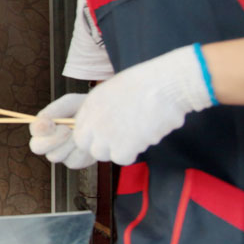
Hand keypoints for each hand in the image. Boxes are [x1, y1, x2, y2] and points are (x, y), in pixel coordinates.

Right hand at [29, 94, 94, 168]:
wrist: (106, 118)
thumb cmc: (85, 108)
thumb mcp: (70, 103)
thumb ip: (54, 110)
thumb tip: (42, 122)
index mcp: (44, 125)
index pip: (33, 130)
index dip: (40, 129)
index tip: (52, 123)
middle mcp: (47, 141)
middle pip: (36, 147)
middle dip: (52, 139)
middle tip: (68, 130)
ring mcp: (59, 153)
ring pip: (54, 156)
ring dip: (69, 144)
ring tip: (82, 133)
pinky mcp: (73, 162)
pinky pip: (72, 162)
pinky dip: (81, 152)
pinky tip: (89, 143)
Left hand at [73, 45, 213, 164]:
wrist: (164, 85)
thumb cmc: (147, 83)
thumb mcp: (114, 91)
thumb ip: (101, 110)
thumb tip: (100, 127)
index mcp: (90, 104)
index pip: (79, 132)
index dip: (92, 138)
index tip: (105, 137)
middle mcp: (93, 121)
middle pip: (89, 148)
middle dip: (104, 147)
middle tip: (122, 139)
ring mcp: (106, 135)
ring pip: (105, 155)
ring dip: (120, 150)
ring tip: (136, 133)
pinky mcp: (122, 147)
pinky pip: (122, 159)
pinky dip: (133, 153)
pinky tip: (144, 137)